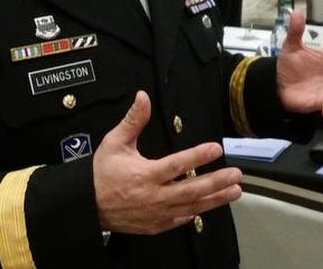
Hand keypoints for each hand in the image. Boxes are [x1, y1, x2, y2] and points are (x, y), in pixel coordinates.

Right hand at [93, 91, 242, 233]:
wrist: (85, 205)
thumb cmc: (101, 173)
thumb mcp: (114, 142)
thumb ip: (133, 120)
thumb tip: (143, 97)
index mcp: (144, 175)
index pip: (177, 165)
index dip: (198, 156)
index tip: (216, 148)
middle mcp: (153, 196)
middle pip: (191, 190)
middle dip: (216, 182)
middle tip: (236, 174)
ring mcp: (155, 213)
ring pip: (191, 207)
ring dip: (215, 199)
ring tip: (234, 191)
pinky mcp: (154, 225)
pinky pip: (179, 220)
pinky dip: (195, 213)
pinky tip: (208, 206)